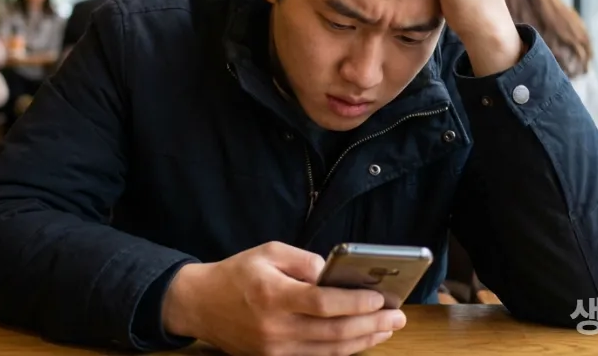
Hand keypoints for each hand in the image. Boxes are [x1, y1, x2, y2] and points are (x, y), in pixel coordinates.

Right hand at [162, 242, 405, 355]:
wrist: (200, 304)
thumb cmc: (237, 273)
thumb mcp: (269, 251)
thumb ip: (305, 261)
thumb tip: (337, 276)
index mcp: (272, 296)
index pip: (323, 304)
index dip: (355, 303)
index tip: (381, 299)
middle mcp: (275, 328)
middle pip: (333, 333)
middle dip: (371, 325)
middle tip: (398, 317)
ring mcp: (274, 350)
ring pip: (329, 351)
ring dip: (363, 340)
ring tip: (387, 329)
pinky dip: (342, 350)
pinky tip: (360, 339)